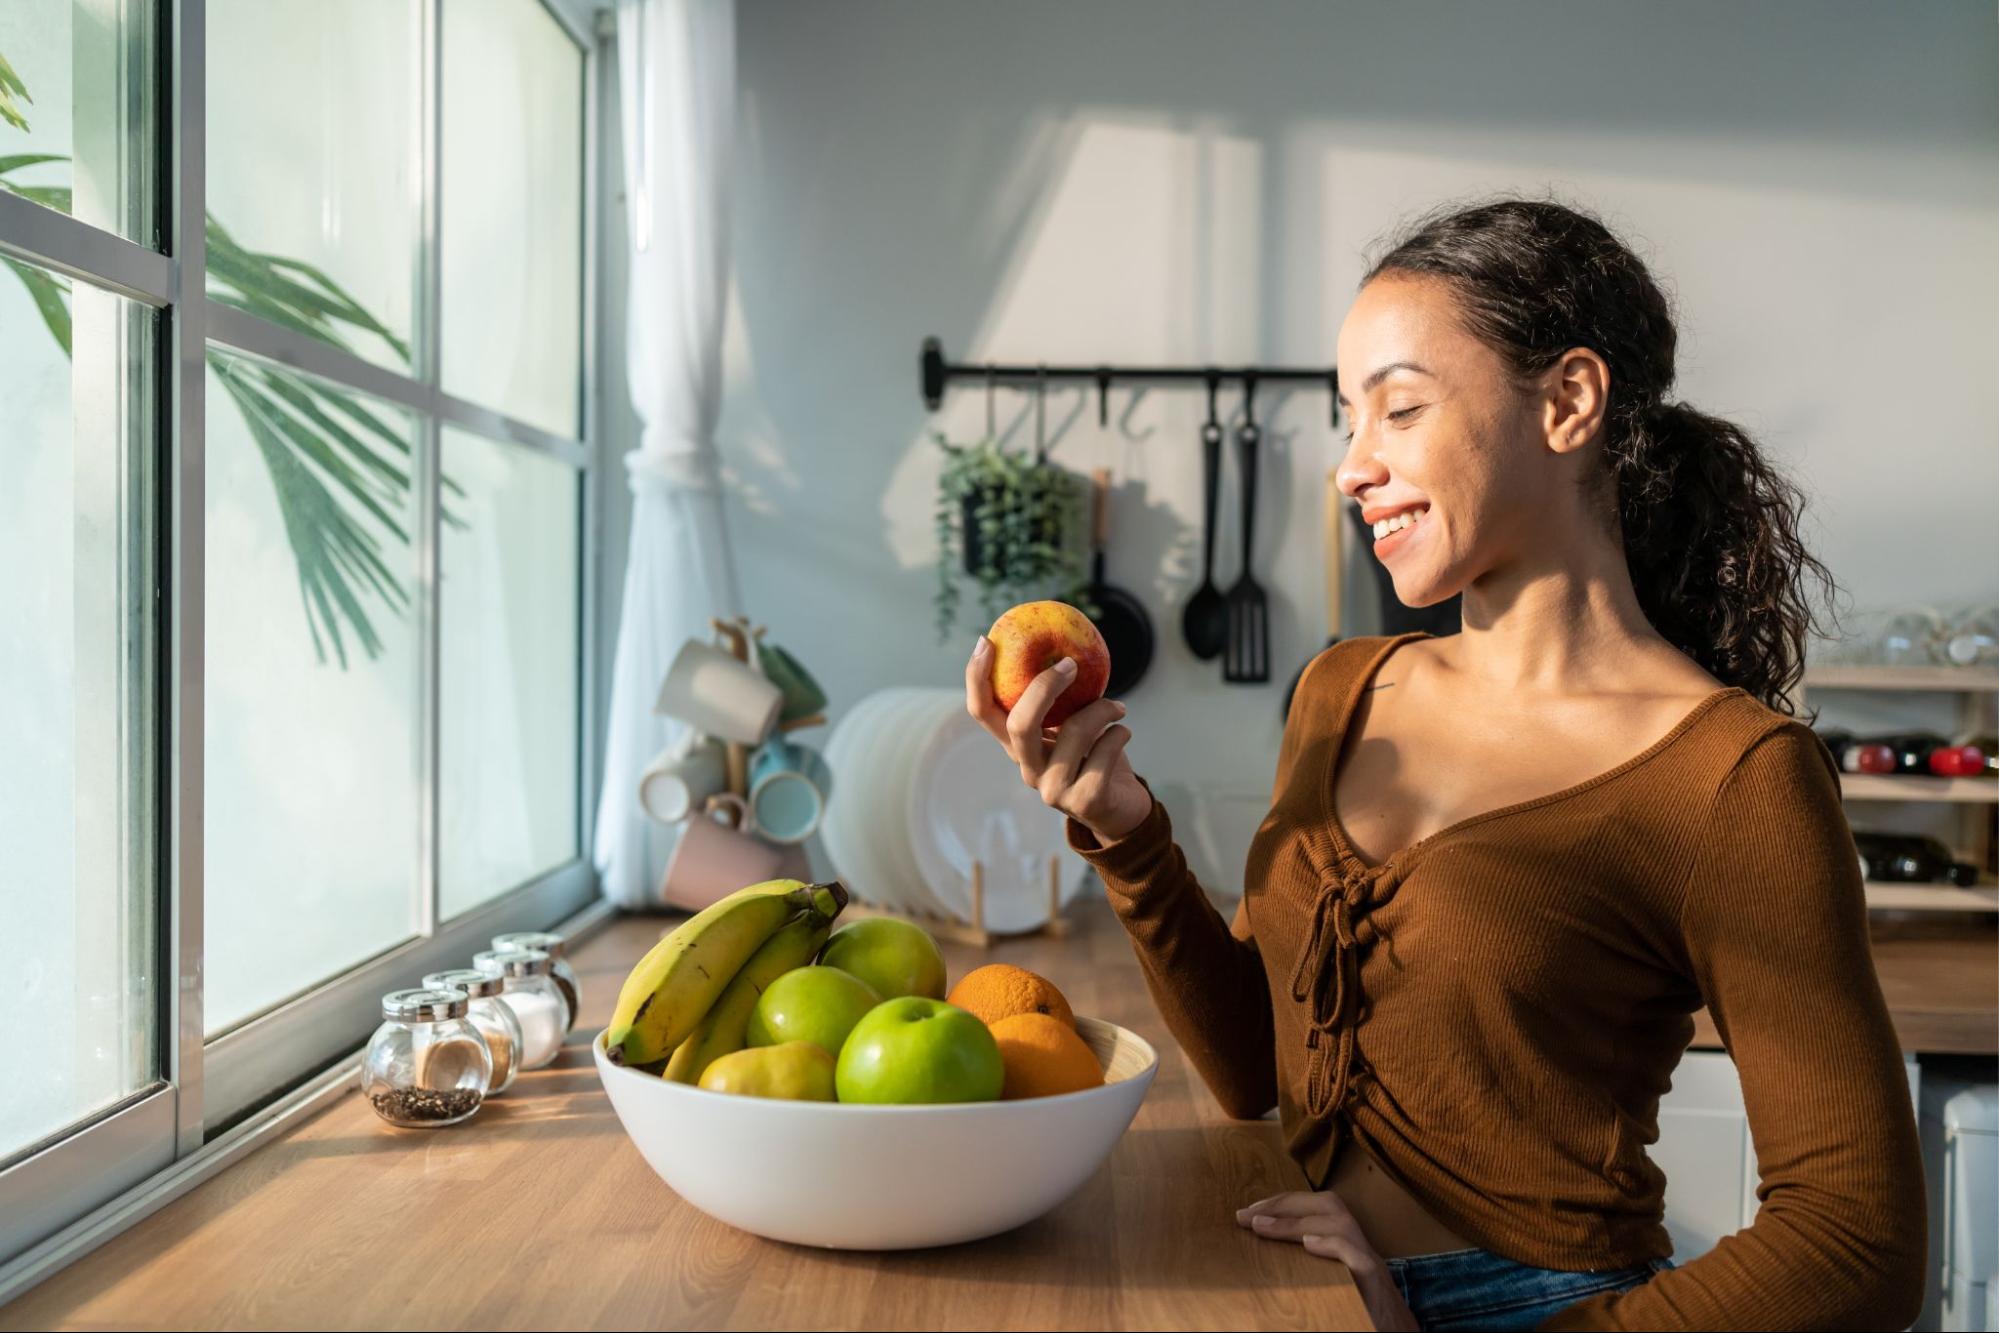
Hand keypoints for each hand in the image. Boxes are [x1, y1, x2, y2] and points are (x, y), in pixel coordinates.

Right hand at [963, 637, 1151, 844]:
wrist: (1122, 809)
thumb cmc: (1095, 758)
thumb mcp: (1072, 726)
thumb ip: (1061, 701)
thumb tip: (1060, 648)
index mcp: (1018, 747)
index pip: (982, 713)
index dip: (976, 678)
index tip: (986, 642)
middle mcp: (1028, 769)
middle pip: (1019, 725)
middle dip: (1044, 688)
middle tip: (1071, 664)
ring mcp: (1054, 789)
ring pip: (1074, 732)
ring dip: (1102, 710)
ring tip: (1118, 708)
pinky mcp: (1085, 801)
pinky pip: (1103, 753)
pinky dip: (1118, 735)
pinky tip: (1123, 734)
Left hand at [1238, 1191, 1418, 1331]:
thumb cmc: (1361, 1318)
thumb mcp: (1327, 1288)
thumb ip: (1305, 1270)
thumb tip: (1264, 1262)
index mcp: (1348, 1250)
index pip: (1318, 1208)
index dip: (1283, 1204)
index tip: (1248, 1212)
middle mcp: (1361, 1250)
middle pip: (1330, 1205)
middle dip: (1285, 1203)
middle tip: (1247, 1215)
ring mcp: (1371, 1266)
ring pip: (1341, 1224)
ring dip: (1296, 1221)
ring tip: (1262, 1226)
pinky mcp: (1376, 1285)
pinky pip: (1357, 1257)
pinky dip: (1333, 1245)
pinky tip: (1308, 1243)